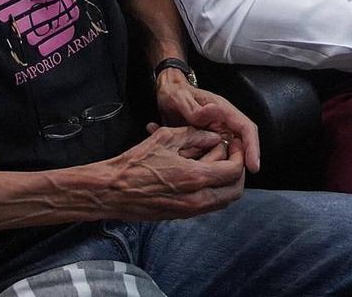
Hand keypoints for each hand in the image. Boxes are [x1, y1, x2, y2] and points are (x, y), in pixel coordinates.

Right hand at [86, 124, 245, 219]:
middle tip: (230, 153)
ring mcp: (189, 211)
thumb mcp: (166, 138)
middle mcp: (196, 199)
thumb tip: (215, 137)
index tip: (234, 143)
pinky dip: (214, 189)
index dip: (239, 154)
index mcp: (194, 178)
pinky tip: (201, 171)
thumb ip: (195, 136)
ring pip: (224, 200)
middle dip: (237, 170)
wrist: (112, 191)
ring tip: (215, 160)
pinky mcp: (182, 215)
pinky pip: (209, 205)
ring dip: (226, 181)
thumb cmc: (135, 163)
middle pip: (235, 190)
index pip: (234, 170)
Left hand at [153, 72, 262, 173]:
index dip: (252, 148)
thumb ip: (194, 108)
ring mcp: (217, 131)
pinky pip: (214, 154)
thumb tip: (213, 111)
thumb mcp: (180, 99)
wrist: (165, 93)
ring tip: (214, 180)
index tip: (253, 167)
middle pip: (241, 144)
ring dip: (224, 166)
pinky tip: (196, 171)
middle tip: (231, 181)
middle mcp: (224, 122)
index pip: (246, 129)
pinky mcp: (208, 139)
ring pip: (228, 152)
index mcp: (222, 111)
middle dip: (240, 163)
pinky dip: (210, 164)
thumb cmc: (174, 93)